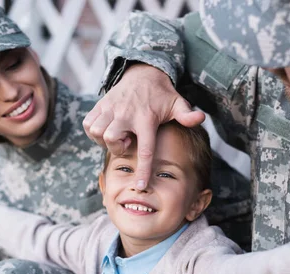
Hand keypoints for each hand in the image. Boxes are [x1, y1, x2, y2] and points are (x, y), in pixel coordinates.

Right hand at [83, 64, 204, 189]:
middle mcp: (126, 113)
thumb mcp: (178, 103)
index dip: (143, 169)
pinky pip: (88, 123)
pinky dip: (93, 131)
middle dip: (117, 147)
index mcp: (146, 118)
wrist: (143, 72)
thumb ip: (187, 115)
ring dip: (104, 139)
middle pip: (111, 139)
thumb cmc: (162, 95)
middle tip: (128, 140)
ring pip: (97, 131)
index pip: (145, 149)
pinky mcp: (100, 104)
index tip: (140, 185)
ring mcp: (111, 108)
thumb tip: (200, 118)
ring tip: (117, 134)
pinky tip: (106, 129)